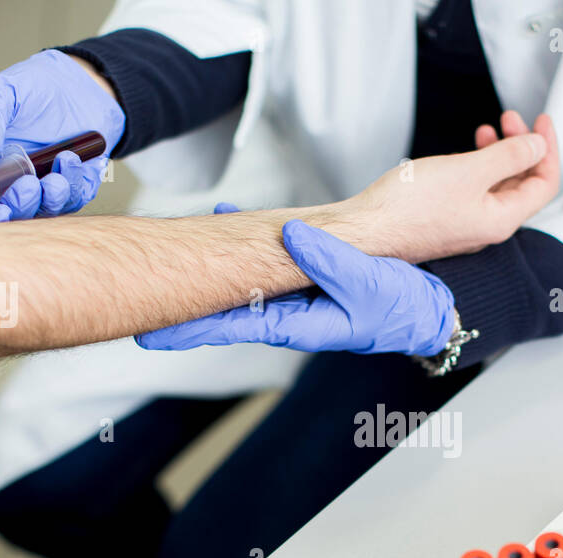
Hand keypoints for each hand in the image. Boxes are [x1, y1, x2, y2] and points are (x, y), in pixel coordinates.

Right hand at [0, 50, 125, 222]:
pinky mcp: (70, 190)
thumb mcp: (0, 95)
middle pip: (7, 216)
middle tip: (30, 185)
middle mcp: (9, 183)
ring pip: (42, 213)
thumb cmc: (34, 87)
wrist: (80, 84)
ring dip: (52, 196)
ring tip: (62, 161)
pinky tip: (72, 158)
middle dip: (19, 207)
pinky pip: (72, 201)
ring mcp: (40, 189)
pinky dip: (73, 183)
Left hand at [137, 207, 454, 354]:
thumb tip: (284, 233)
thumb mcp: (369, 284)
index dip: (192, 326)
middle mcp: (290, 311)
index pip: (234, 325)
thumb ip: (328, 261)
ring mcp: (296, 293)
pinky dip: (244, 237)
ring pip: (241, 279)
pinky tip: (226, 218)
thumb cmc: (404, 306)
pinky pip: (265, 256)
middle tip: (134, 297)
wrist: (429, 306)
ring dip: (209, 267)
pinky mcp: (308, 274)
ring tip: (171, 252)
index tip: (152, 335)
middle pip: (225, 307)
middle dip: (183, 303)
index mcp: (301, 324)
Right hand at [342, 111, 559, 262]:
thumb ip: (508, 157)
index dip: (547, 149)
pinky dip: (478, 168)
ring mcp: (466, 225)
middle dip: (522, 147)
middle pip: (522, 184)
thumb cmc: (408, 208)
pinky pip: (474, 192)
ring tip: (488, 131)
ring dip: (499, 155)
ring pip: (496, 186)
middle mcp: (487, 227)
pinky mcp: (446, 220)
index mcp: (500, 220)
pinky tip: (465, 155)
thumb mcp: (468, 171)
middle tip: (512, 119)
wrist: (366, 230)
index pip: (543, 184)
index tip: (541, 122)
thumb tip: (537, 146)